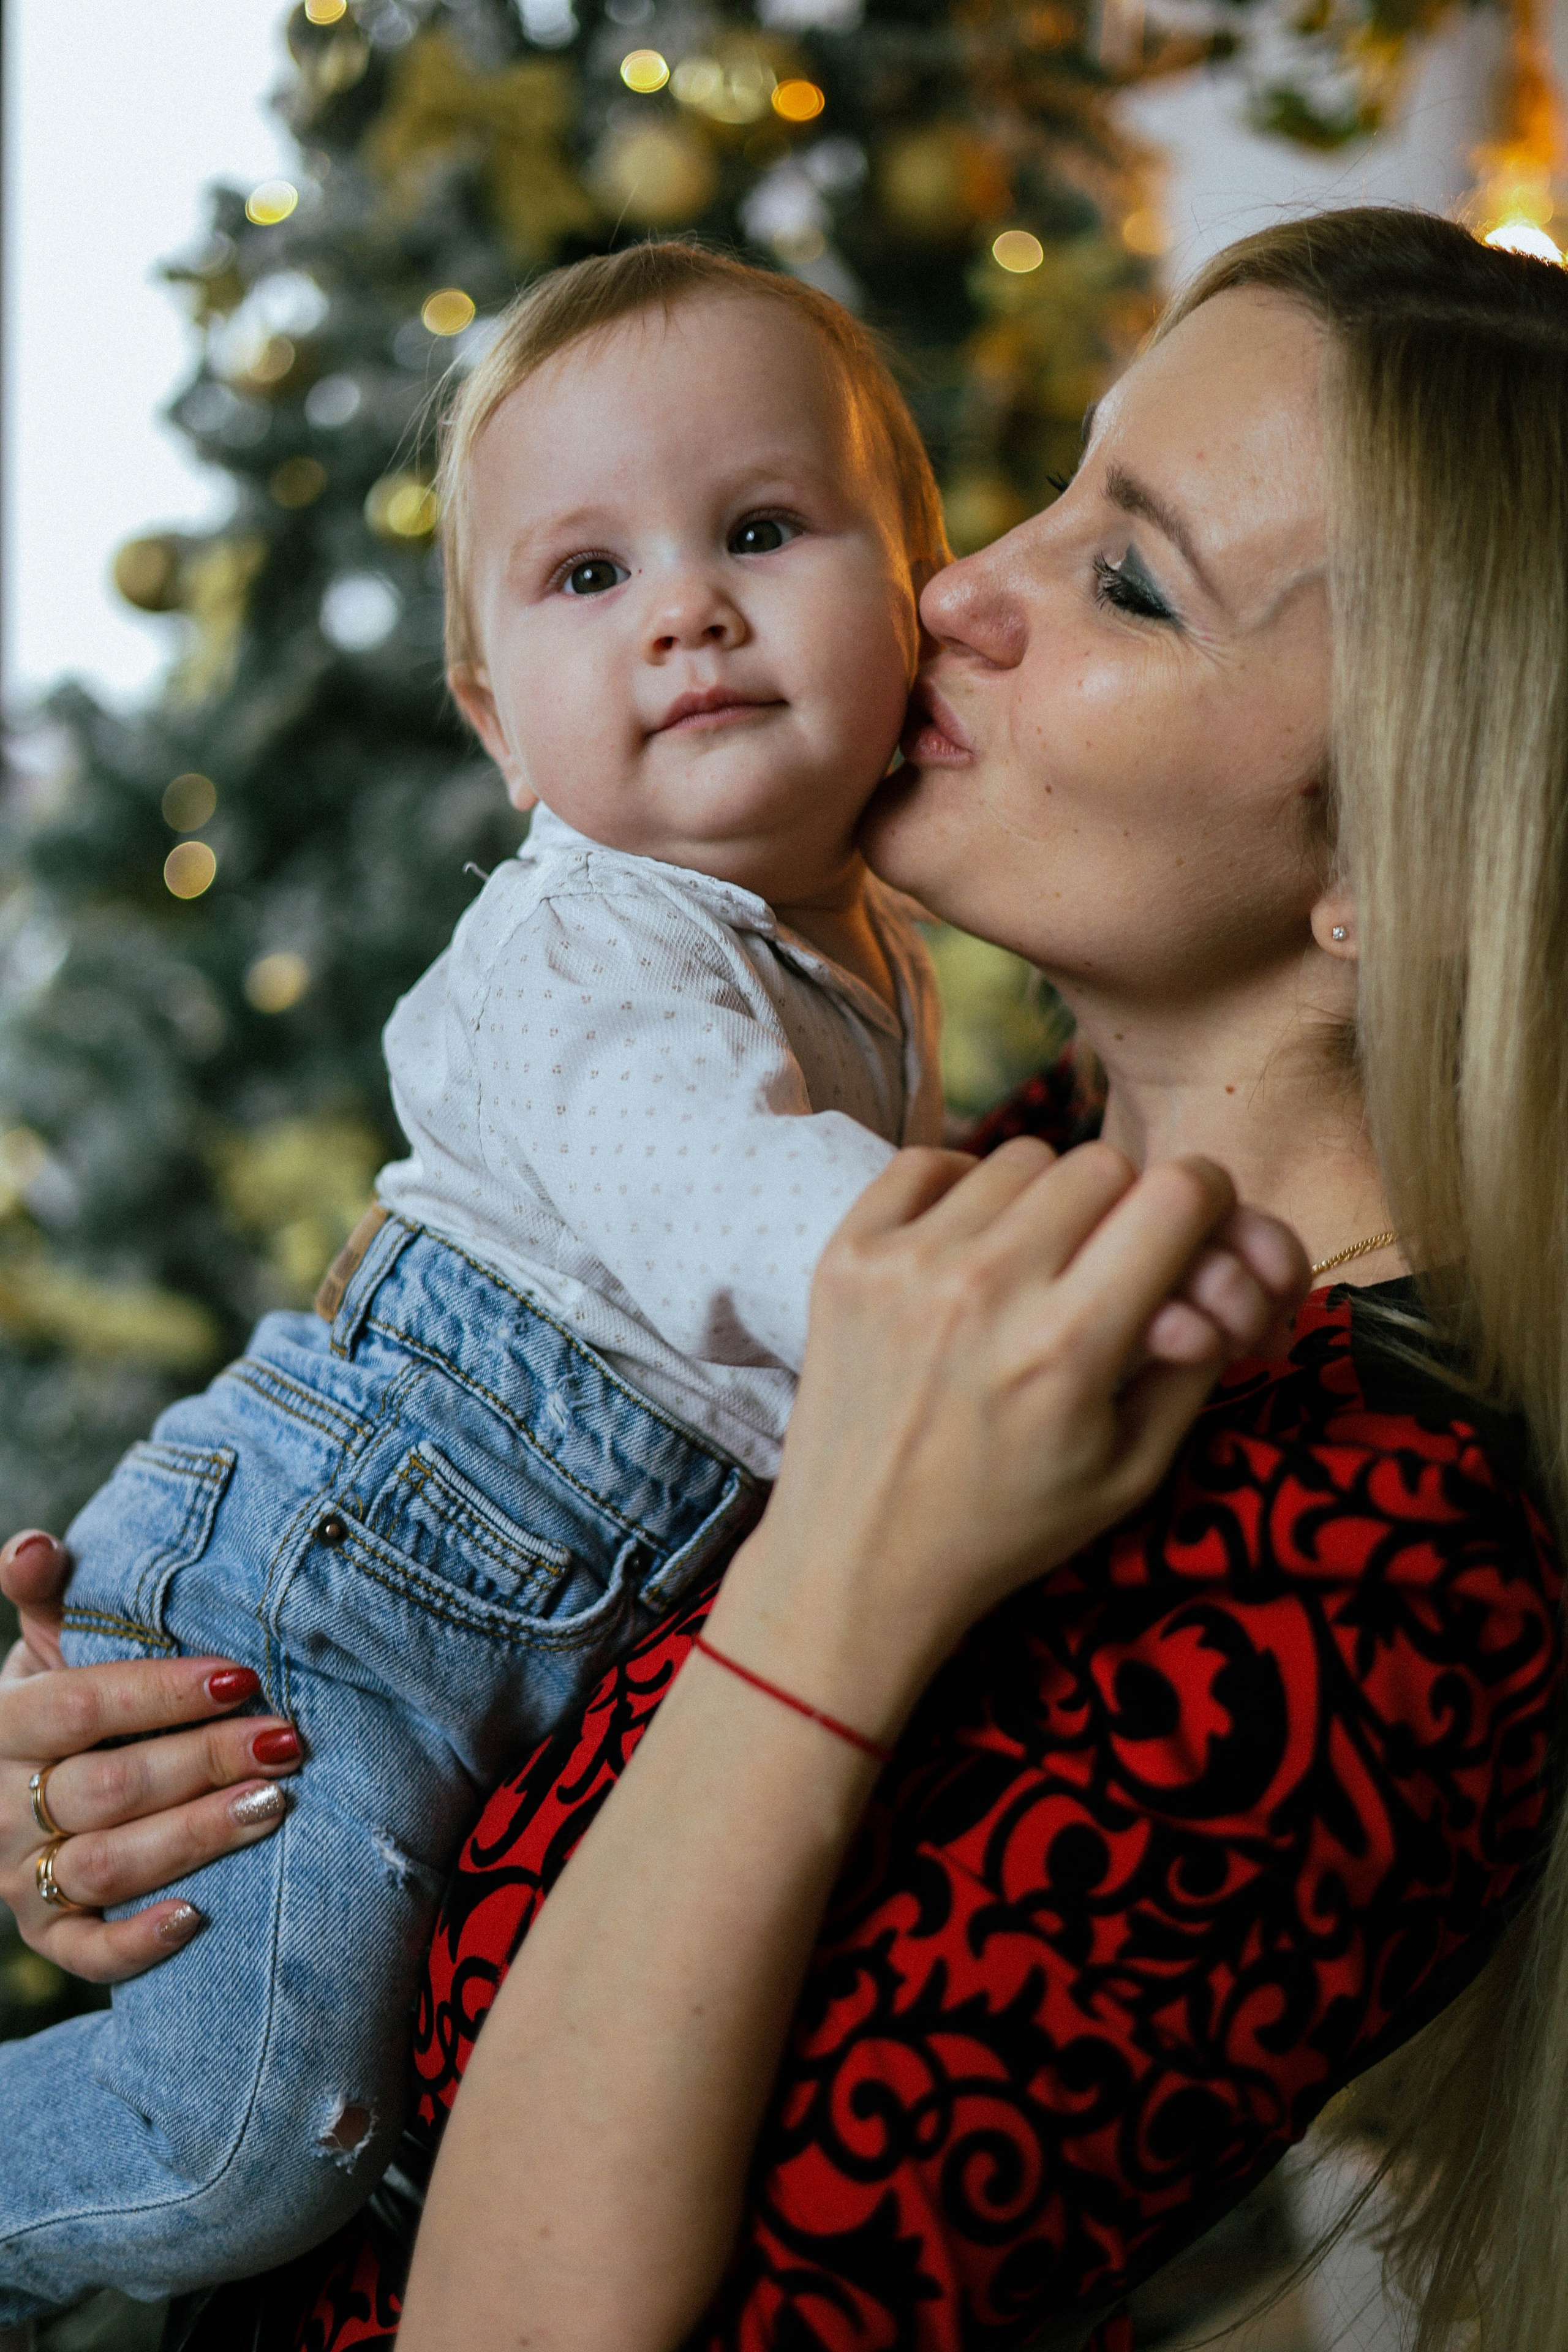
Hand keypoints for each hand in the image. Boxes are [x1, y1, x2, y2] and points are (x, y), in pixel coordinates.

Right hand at [0, 1531, 301, 1981]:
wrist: (19, 1782)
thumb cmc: (62, 1699)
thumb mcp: (48, 1642)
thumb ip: (48, 1593)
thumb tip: (33, 1546)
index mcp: (5, 1724)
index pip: (79, 1707)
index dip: (159, 1693)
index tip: (242, 1676)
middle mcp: (2, 1806)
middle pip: (107, 1788)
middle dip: (203, 1763)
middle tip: (287, 1743)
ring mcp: (21, 1875)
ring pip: (107, 1866)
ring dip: (194, 1838)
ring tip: (273, 1806)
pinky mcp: (46, 1932)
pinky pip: (87, 1951)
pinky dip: (139, 1943)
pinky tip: (200, 1918)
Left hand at [715, 1138, 1308, 1737]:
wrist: (860, 1560)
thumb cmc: (1007, 1525)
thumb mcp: (1132, 1470)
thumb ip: (1195, 1362)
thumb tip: (1223, 1267)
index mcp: (1068, 1347)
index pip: (1176, 1194)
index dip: (1206, 1199)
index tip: (1193, 1226)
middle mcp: (986, 1289)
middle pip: (1103, 1163)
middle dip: (1128, 1203)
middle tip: (1110, 1261)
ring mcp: (906, 1264)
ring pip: (1021, 1156)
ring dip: (1047, 1198)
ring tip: (1037, 1265)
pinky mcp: (847, 1255)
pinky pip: (929, 1162)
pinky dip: (963, 1188)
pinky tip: (969, 1246)